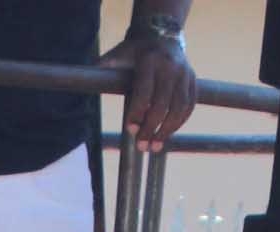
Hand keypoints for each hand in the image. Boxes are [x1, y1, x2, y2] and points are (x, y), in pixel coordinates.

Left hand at [102, 18, 196, 147]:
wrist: (161, 36)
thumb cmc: (136, 52)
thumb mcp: (120, 53)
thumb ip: (107, 66)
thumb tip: (87, 77)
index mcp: (150, 61)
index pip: (144, 93)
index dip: (137, 114)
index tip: (130, 130)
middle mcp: (170, 67)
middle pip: (162, 105)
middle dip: (150, 128)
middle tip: (142, 146)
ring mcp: (184, 74)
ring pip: (178, 108)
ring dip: (167, 131)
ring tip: (155, 147)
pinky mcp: (193, 81)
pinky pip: (189, 106)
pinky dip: (179, 123)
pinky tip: (168, 134)